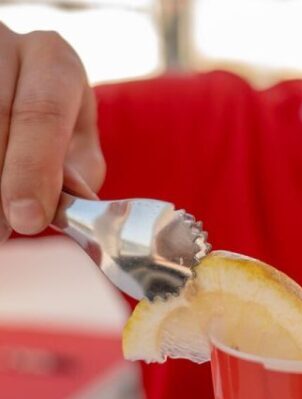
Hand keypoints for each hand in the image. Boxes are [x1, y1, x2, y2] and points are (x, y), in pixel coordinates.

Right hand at [0, 23, 103, 243]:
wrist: (13, 87)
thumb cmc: (50, 125)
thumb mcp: (75, 141)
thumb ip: (75, 171)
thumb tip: (65, 205)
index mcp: (51, 60)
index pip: (41, 112)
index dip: (33, 170)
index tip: (28, 219)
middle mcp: (2, 45)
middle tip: (1, 233)